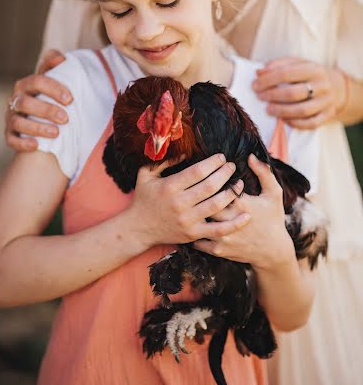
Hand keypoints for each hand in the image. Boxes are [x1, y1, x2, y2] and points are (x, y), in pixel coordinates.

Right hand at [5, 49, 71, 151]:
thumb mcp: (53, 78)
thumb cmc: (49, 95)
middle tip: (66, 119)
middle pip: (25, 102)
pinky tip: (37, 145)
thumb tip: (62, 58)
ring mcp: (11, 117)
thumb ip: (55, 64)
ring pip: (17, 122)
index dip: (53, 89)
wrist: (40, 117)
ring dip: (37, 128)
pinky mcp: (10, 135)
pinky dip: (23, 143)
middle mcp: (16, 99)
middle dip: (46, 110)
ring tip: (56, 133)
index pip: (37, 81)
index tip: (70, 99)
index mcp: (27, 84)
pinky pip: (11, 140)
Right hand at [126, 154, 247, 248]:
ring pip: (217, 205)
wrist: (137, 228)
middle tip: (232, 166)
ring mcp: (188, 220)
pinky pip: (218, 230)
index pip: (198, 171)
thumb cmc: (143, 198)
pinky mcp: (193, 234)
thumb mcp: (146, 174)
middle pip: (210, 186)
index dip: (213, 162)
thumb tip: (185, 150)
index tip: (222, 157)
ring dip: (232, 193)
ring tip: (239, 183)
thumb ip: (164, 160)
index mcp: (170, 186)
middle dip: (225, 173)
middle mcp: (180, 203)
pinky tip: (247, 214)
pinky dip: (234, 223)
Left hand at [194, 154, 293, 270]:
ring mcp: (222, 237)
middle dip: (198, 196)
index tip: (208, 175)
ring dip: (193, 214)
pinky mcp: (219, 250)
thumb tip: (251, 156)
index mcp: (241, 204)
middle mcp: (229, 220)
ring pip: (198, 222)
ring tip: (189, 206)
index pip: (217, 186)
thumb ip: (263, 172)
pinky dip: (193, 232)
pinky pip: (198, 241)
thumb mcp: (274, 193)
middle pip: (204, 203)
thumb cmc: (273, 218)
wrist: (274, 251)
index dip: (209, 179)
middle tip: (193, 190)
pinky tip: (191, 224)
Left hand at [252, 57, 345, 128]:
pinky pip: (311, 123)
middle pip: (293, 93)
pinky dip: (296, 123)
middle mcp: (322, 85)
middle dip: (272, 96)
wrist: (335, 87)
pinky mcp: (327, 115)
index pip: (287, 74)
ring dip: (282, 111)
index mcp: (314, 69)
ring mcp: (326, 101)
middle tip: (260, 97)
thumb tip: (259, 72)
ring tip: (268, 109)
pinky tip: (284, 120)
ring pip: (302, 110)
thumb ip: (278, 65)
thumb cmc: (308, 75)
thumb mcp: (296, 64)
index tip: (255, 85)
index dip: (268, 80)